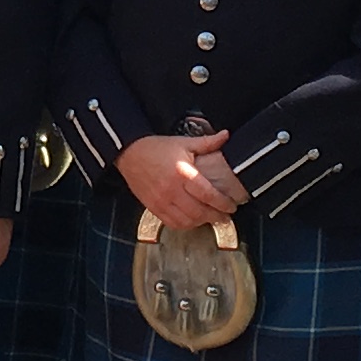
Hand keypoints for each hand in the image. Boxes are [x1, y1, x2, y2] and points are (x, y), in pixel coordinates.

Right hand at [114, 133, 238, 231]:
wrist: (129, 152)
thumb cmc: (156, 148)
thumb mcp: (183, 142)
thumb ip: (207, 142)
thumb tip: (226, 135)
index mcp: (182, 173)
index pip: (208, 195)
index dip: (223, 203)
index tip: (231, 206)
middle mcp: (172, 190)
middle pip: (199, 212)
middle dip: (216, 216)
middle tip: (225, 216)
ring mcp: (161, 201)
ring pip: (187, 220)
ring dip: (202, 222)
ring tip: (211, 218)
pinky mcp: (153, 207)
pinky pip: (172, 223)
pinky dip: (185, 225)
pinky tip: (193, 221)